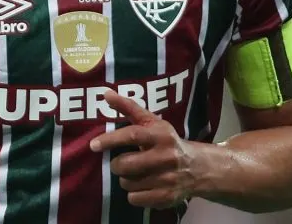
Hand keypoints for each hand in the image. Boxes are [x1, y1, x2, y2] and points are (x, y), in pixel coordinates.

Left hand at [89, 90, 197, 208]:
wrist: (198, 168)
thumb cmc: (166, 141)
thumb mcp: (152, 122)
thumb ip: (129, 108)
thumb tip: (105, 93)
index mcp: (161, 135)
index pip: (132, 135)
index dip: (111, 140)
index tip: (93, 145)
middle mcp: (167, 156)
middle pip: (126, 164)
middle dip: (117, 165)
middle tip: (121, 163)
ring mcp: (168, 179)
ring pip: (128, 184)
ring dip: (126, 180)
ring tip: (137, 174)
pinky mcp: (167, 197)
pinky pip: (135, 199)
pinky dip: (134, 194)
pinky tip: (143, 186)